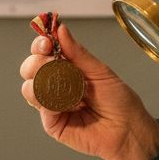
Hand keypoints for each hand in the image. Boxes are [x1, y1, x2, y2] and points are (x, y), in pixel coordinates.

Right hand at [20, 24, 158, 159]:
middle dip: (37, 61)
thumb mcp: (100, 71)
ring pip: (29, 87)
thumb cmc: (120, 102)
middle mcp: (56, 85)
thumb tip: (60, 30)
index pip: (43, 52)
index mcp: (67, 69)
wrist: (129, 130)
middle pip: (30, 68)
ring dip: (42, 81)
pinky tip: (64, 101)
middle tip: (51, 60)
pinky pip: (40, 107)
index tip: (46, 41)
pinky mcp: (52, 123)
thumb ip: (78, 53)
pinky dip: (49, 100)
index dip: (40, 44)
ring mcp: (52, 104)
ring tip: (63, 84)